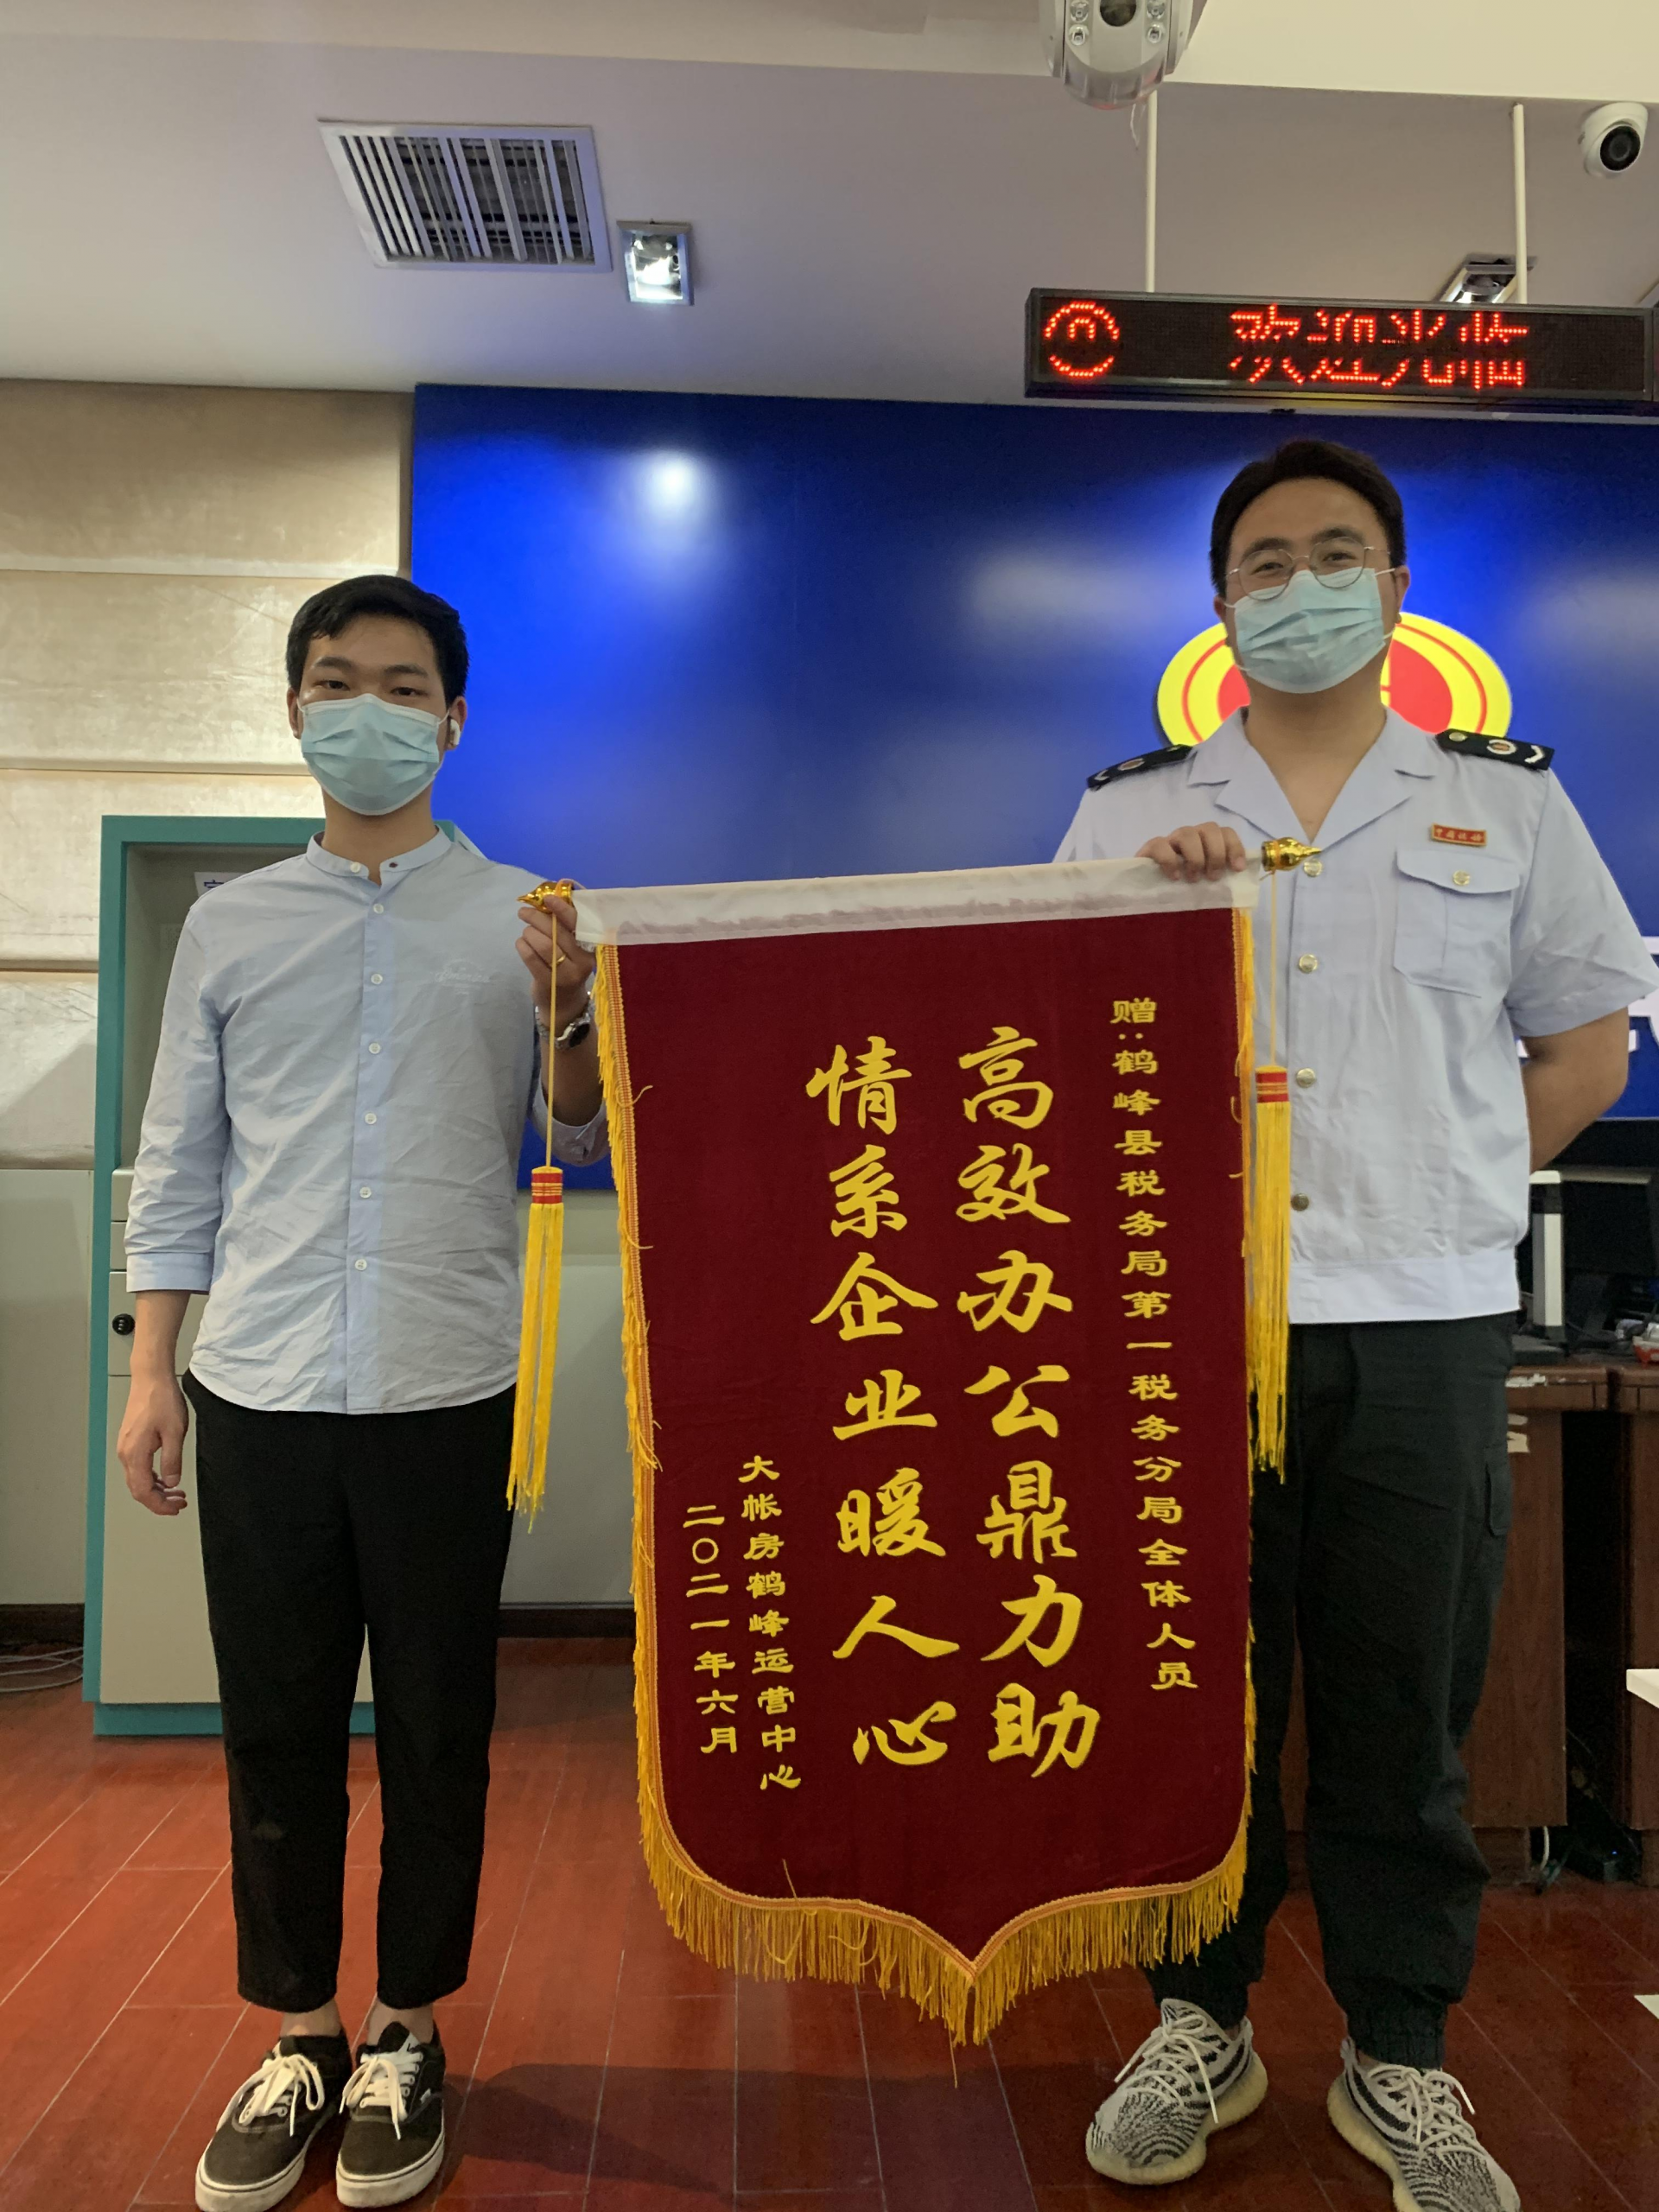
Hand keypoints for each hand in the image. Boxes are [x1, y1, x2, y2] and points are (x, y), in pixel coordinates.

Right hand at [117, 1370, 189, 1516]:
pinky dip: (152, 1477)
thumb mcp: (175, 1432)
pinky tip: (166, 1477)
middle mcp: (125, 1453)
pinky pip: (138, 1467)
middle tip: (179, 1503)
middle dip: (159, 1501)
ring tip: (177, 1493)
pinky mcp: (130, 1441)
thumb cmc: (162, 1400)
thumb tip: (172, 1483)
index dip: (159, 1505)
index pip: (143, 1492)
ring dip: (156, 1490)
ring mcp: (126, 1447)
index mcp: (135, 1454)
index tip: (176, 1509)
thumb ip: (172, 1460)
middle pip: (138, 1489)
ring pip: (137, 1479)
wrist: (150, 1378)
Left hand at [517, 891, 595, 1025]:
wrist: (564, 1005)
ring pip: (543, 944)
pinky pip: (531, 958)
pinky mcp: (549, 983)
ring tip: (525, 932)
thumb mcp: (573, 950)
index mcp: (591, 948)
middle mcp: (583, 961)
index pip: (578, 924)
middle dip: (536, 918)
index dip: (562, 909)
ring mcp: (566, 974)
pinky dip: (522, 946)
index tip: (547, 898)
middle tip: (524, 913)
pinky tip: (521, 943)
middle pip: (556, 933)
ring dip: (529, 933)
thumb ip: (564, 928)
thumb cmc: (567, 968)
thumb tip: (547, 901)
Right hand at [1137, 822, 1247, 882]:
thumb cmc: (1183, 892)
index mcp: (1207, 843)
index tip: (1237, 869)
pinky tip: (1174, 877)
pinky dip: (1169, 860)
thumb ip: (1222, 876)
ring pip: (1187, 833)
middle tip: (1213, 877)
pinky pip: (1160, 844)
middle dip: (1216, 853)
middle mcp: (1191, 837)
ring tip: (1193, 879)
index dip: (1234, 847)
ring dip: (1195, 857)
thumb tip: (1243, 877)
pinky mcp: (1149, 849)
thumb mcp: (1206, 884)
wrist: (1147, 897)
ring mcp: (1170, 841)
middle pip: (1210, 828)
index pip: (1226, 832)